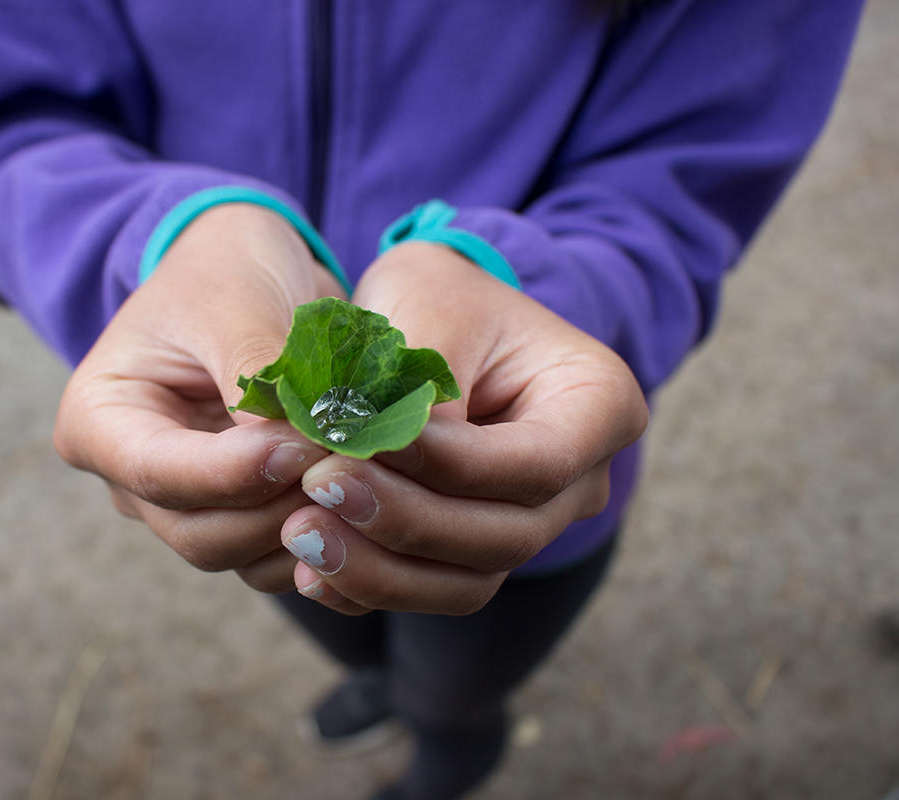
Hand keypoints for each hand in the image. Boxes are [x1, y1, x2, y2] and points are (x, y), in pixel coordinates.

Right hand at [53, 204, 341, 592]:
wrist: (249, 266)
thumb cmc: (226, 269)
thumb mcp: (235, 303)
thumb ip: (258, 377)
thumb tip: (298, 449)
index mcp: (100, 422)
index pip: (160, 473)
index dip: (237, 472)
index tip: (306, 444)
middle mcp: (133, 479)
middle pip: (201, 532)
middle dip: (279, 507)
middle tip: (350, 464)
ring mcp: (187, 502)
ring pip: (244, 554)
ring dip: (309, 526)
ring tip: (365, 476)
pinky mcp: (239, 511)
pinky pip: (277, 551)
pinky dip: (324, 534)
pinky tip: (370, 499)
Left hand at [280, 242, 647, 614]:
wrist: (434, 319)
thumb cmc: (441, 297)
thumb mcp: (431, 308)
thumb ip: (414, 385)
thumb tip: (369, 463)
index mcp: (599, 406)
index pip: (535, 462)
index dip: (448, 465)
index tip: (364, 442)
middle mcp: (582, 481)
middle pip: (506, 534)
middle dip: (406, 520)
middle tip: (317, 485)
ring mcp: (532, 524)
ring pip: (468, 578)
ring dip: (379, 568)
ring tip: (299, 531)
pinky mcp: (475, 553)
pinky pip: (431, 589)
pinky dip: (369, 584)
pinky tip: (307, 567)